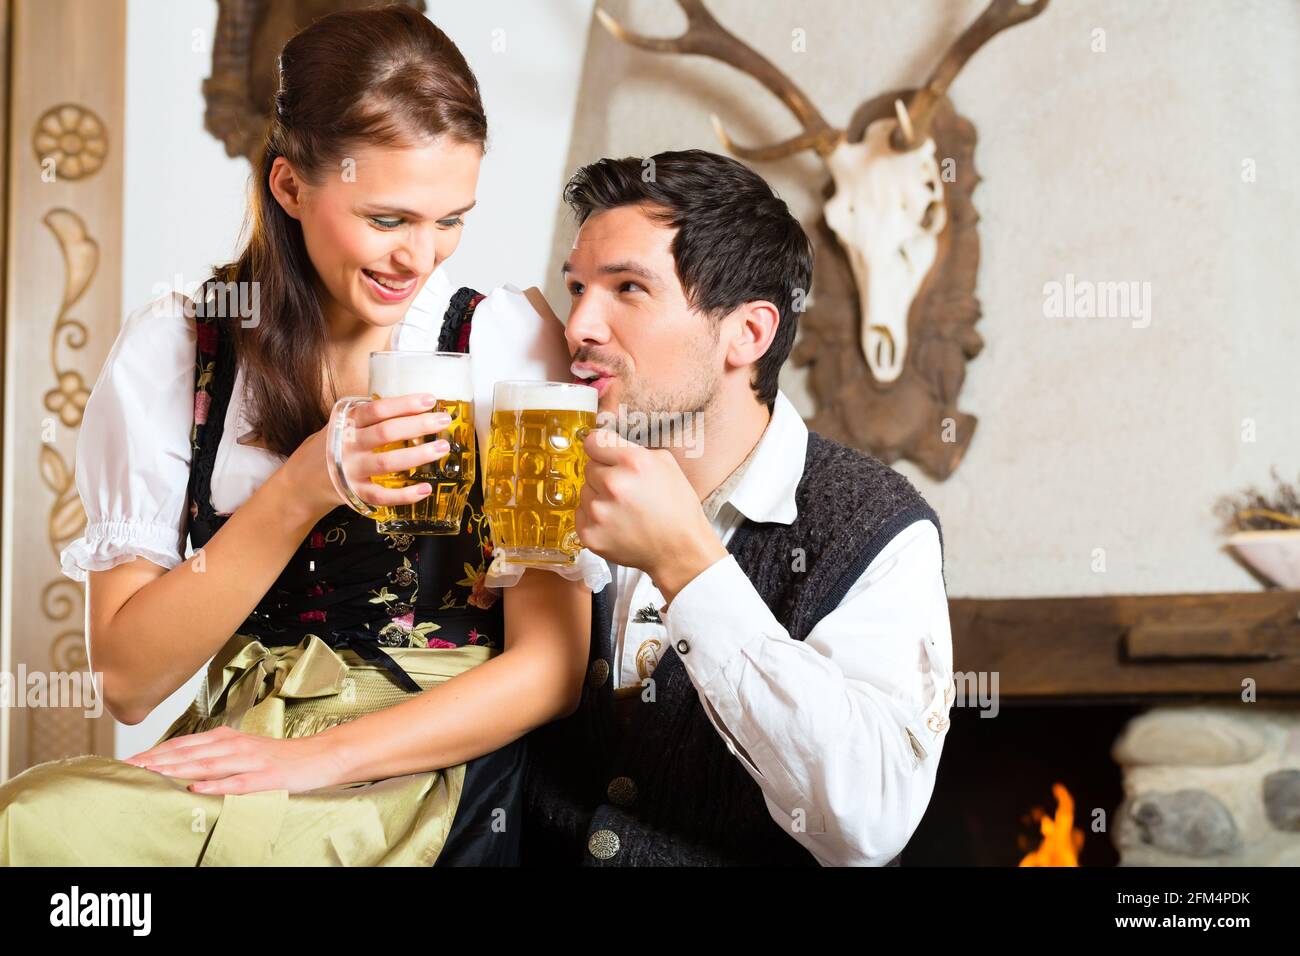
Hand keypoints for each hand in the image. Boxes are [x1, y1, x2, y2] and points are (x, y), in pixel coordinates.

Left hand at [124, 725, 347, 794]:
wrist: (320, 756)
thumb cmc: (279, 758)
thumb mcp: (243, 752)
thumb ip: (214, 756)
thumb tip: (180, 766)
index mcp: (226, 739)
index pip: (182, 745)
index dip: (154, 753)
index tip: (127, 762)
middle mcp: (234, 746)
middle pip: (188, 754)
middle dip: (155, 762)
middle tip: (127, 769)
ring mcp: (250, 761)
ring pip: (207, 765)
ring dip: (177, 769)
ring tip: (151, 775)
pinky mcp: (267, 777)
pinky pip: (238, 783)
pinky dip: (216, 786)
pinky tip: (197, 789)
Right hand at [283, 393, 453, 520]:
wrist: (301, 480)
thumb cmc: (333, 446)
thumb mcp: (345, 425)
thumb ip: (372, 418)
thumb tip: (415, 408)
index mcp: (347, 423)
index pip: (377, 409)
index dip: (404, 403)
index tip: (430, 399)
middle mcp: (348, 445)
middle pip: (386, 433)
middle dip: (418, 426)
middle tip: (444, 420)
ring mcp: (351, 470)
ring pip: (387, 462)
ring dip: (417, 455)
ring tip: (442, 448)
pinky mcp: (355, 493)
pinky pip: (382, 496)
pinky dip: (404, 495)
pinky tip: (425, 489)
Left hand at [577, 428, 727, 603]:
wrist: (680, 549)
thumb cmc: (676, 507)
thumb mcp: (665, 464)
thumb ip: (632, 449)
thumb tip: (607, 443)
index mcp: (632, 461)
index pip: (593, 441)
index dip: (600, 448)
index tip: (604, 455)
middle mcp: (612, 484)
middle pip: (588, 467)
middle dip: (603, 475)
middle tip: (625, 490)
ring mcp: (598, 511)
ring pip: (584, 491)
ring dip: (598, 497)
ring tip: (623, 510)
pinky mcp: (590, 534)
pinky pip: (581, 514)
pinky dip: (594, 518)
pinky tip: (616, 523)